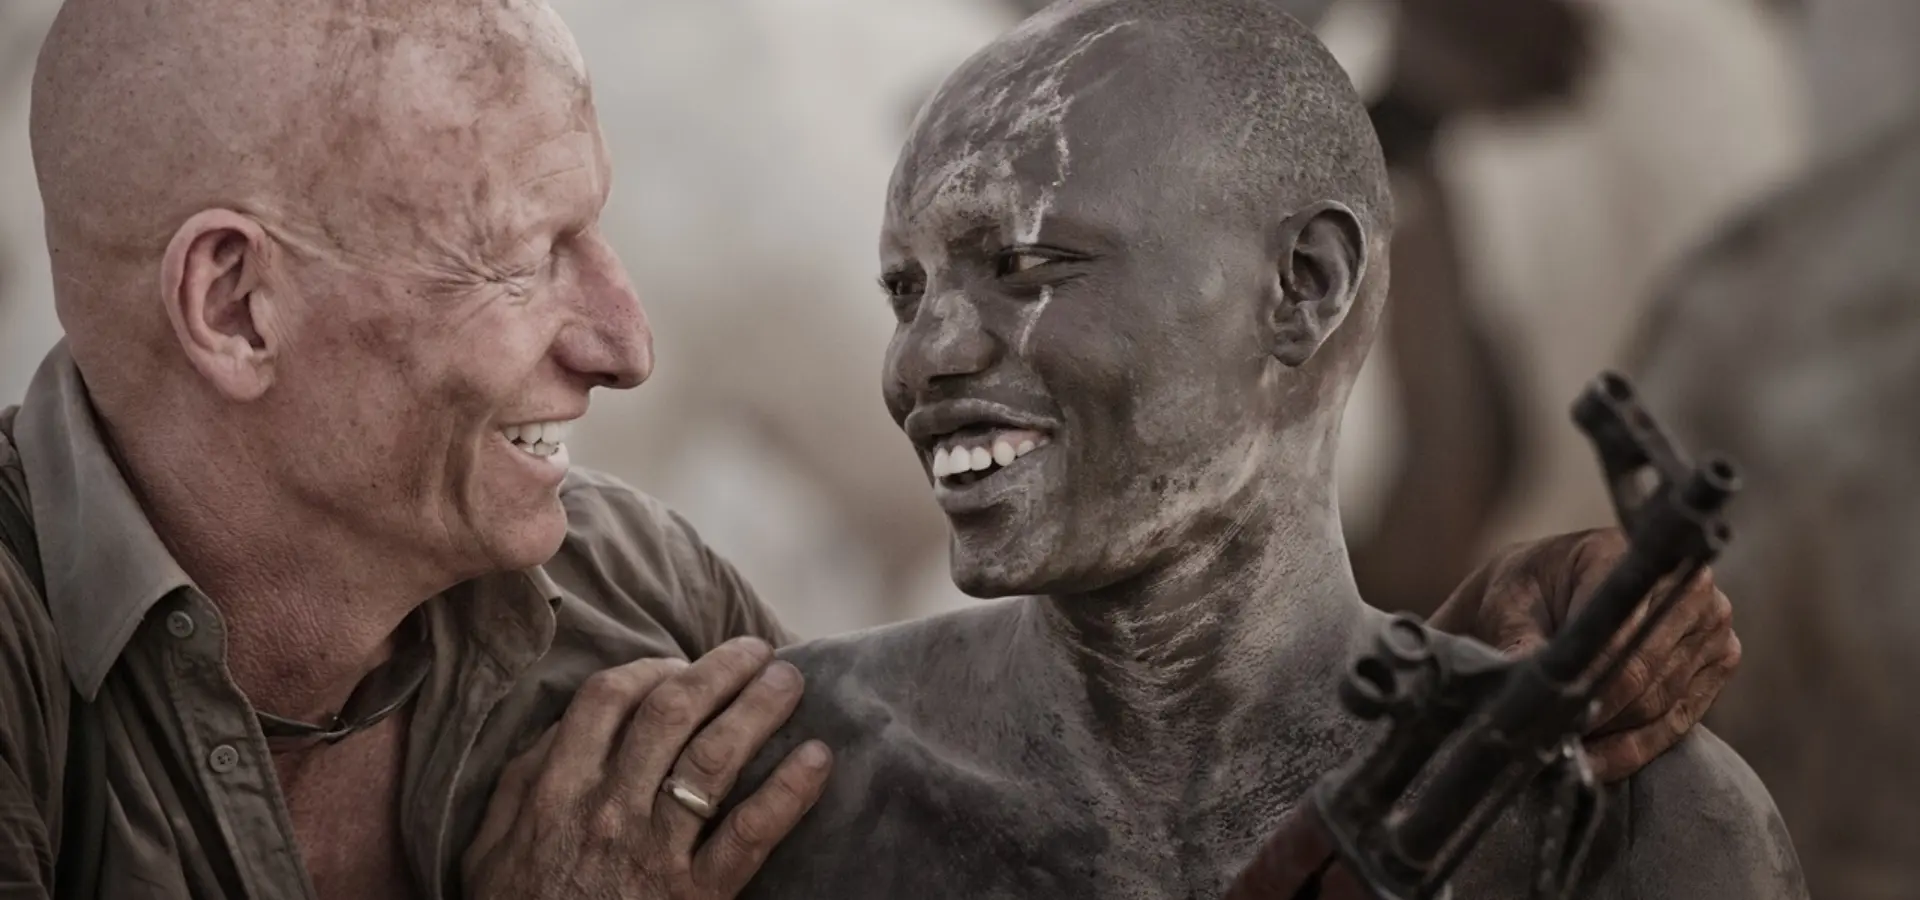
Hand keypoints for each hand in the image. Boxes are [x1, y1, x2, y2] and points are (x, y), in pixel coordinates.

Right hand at [463, 637, 832, 899]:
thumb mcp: (491, 844)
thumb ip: (524, 779)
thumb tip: (564, 726)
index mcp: (558, 788)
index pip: (610, 698)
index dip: (653, 669)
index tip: (682, 666)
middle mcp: (609, 808)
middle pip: (673, 712)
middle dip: (721, 670)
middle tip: (757, 651)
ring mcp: (654, 850)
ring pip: (715, 757)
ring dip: (760, 709)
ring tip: (790, 682)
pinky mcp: (696, 895)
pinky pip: (749, 833)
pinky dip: (789, 790)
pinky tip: (817, 758)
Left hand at [1428, 528, 1740, 781]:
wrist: (1551, 592)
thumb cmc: (1528, 594)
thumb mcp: (1508, 608)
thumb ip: (1518, 643)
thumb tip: (1524, 684)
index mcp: (1628, 553)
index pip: (1620, 632)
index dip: (1588, 681)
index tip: (1553, 717)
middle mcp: (1685, 584)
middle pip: (1646, 673)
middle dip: (1597, 715)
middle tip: (1551, 746)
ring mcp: (1711, 624)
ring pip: (1660, 702)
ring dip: (1611, 736)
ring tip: (1564, 756)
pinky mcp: (1720, 661)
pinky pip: (1678, 720)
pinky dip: (1633, 749)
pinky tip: (1594, 764)